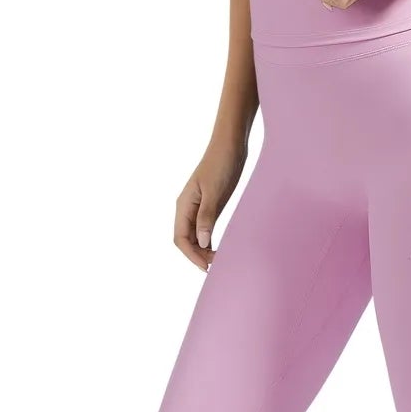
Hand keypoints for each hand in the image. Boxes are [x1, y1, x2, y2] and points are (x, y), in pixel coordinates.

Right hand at [174, 136, 246, 269]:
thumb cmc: (221, 164)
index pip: (180, 238)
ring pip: (194, 236)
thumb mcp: (214, 192)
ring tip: (218, 260)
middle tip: (216, 266)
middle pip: (185, 240)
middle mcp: (187, 208)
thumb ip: (207, 217)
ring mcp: (197, 207)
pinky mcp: (208, 205)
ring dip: (203, 250)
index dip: (191, 255)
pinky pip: (203, 228)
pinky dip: (209, 240)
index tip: (206, 267)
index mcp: (183, 205)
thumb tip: (202, 241)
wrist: (230, 145)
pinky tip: (218, 247)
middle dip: (197, 255)